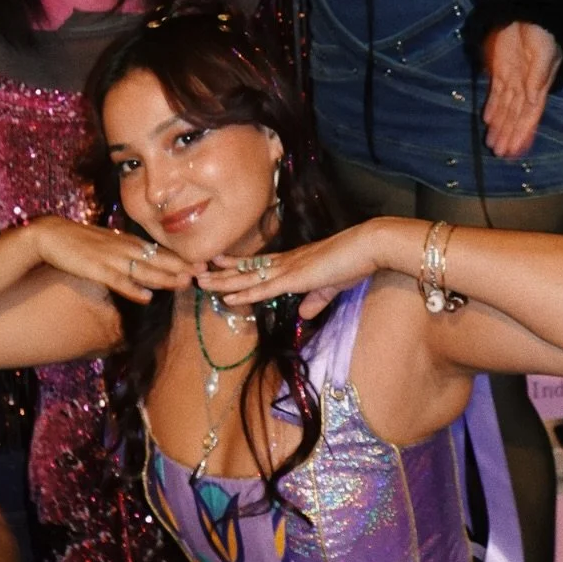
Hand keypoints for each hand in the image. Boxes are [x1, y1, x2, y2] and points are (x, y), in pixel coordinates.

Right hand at [30, 215, 196, 302]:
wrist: (52, 235)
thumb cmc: (80, 241)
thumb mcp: (109, 243)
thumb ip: (127, 253)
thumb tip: (145, 266)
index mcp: (127, 242)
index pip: (159, 251)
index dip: (180, 259)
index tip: (201, 265)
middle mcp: (124, 248)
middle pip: (157, 259)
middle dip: (180, 267)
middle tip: (202, 274)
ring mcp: (111, 258)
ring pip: (143, 270)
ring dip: (164, 277)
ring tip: (183, 284)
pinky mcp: (96, 269)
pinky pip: (117, 280)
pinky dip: (132, 288)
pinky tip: (146, 296)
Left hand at [196, 220, 398, 319]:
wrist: (366, 247)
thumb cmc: (352, 263)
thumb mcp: (331, 286)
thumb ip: (315, 299)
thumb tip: (304, 313)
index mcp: (293, 263)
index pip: (258, 265)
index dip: (236, 267)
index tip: (216, 264)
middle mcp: (285, 263)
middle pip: (246, 270)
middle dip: (221, 274)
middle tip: (196, 273)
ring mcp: (288, 269)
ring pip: (248, 279)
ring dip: (224, 283)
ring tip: (201, 282)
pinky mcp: (295, 278)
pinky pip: (264, 289)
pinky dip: (244, 295)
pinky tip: (227, 298)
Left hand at [480, 21, 561, 157]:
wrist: (530, 15)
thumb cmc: (543, 34)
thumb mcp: (544, 54)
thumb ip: (538, 77)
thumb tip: (534, 99)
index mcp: (539, 85)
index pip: (530, 114)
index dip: (524, 132)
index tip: (517, 149)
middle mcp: (526, 87)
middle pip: (516, 115)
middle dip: (509, 134)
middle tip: (500, 153)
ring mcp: (513, 79)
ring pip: (505, 108)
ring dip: (500, 126)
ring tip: (493, 144)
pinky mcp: (501, 71)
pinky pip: (496, 93)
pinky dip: (492, 107)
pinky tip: (488, 121)